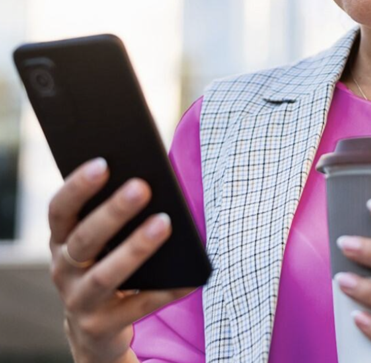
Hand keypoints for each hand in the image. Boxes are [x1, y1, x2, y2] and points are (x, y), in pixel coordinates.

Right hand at [48, 158, 195, 362]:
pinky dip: (165, 290)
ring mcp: (79, 301)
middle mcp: (64, 269)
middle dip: (113, 212)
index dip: (77, 187)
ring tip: (165, 222)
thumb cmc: (109, 258)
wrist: (97, 326)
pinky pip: (138, 307)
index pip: (60, 210)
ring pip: (106, 275)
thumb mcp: (105, 236)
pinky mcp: (101, 327)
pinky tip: (190, 276)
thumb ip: (117, 208)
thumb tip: (151, 176)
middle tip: (142, 186)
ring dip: (136, 247)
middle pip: (85, 238)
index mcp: (62, 239)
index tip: (103, 162)